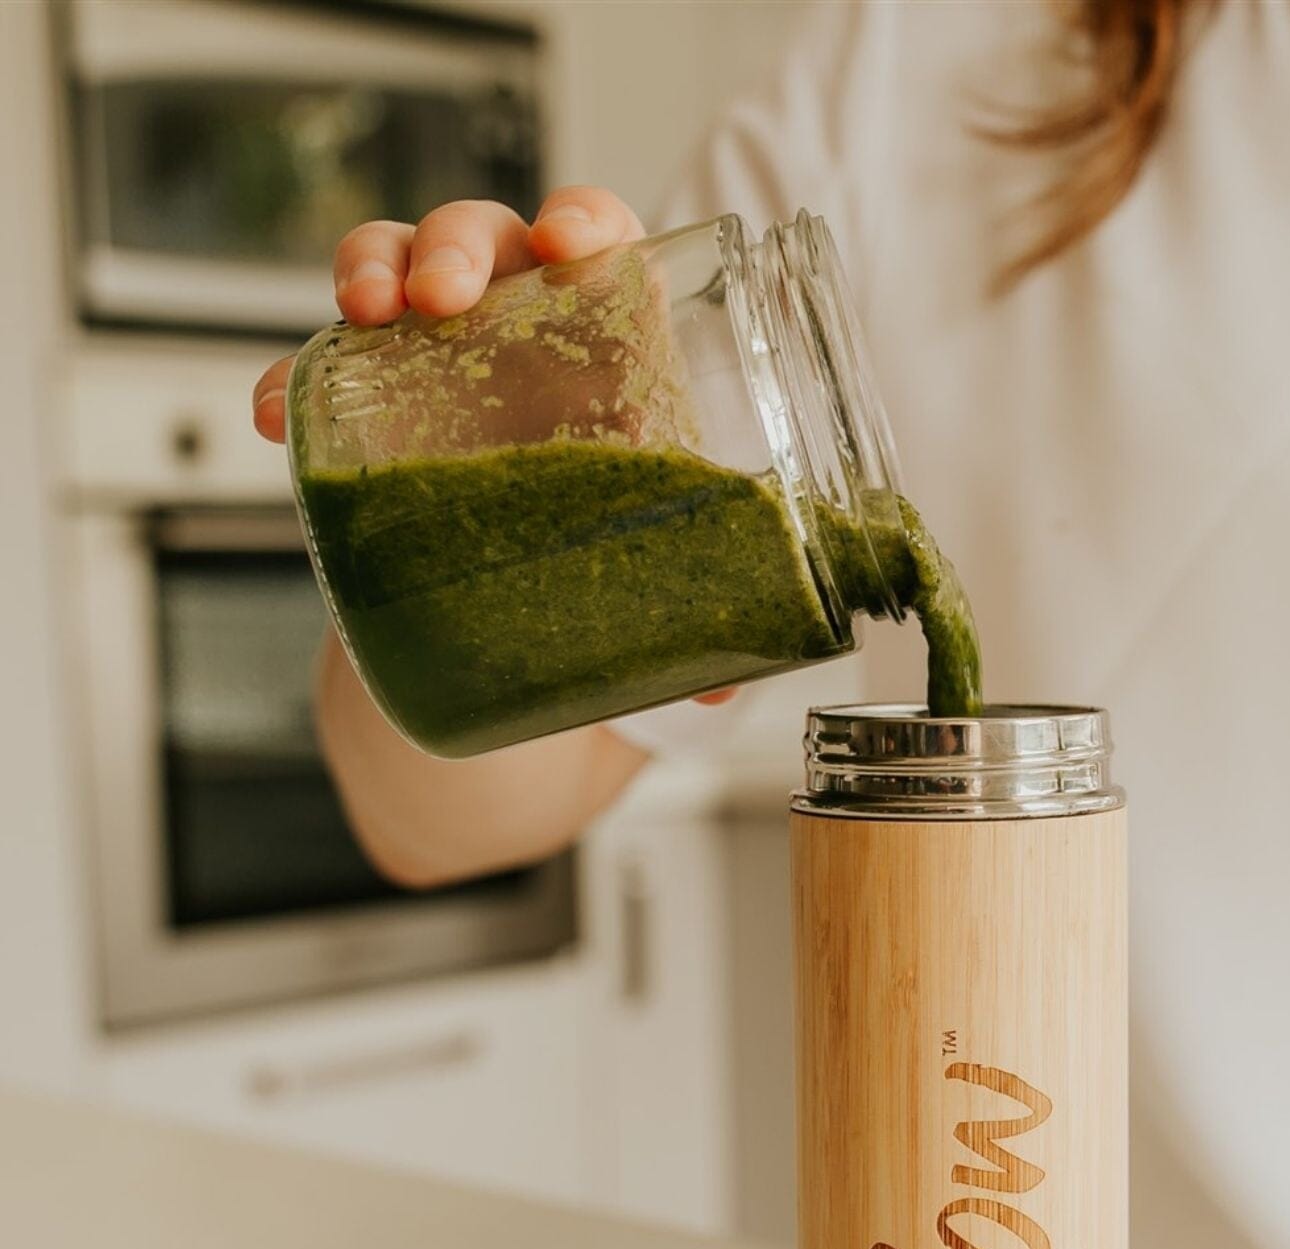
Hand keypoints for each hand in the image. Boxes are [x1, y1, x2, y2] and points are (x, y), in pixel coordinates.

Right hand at [254, 188, 737, 712]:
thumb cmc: (606, 530)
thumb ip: (688, 603)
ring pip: (395, 264)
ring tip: (364, 311)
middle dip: (458, 245)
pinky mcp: (371, 399)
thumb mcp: (655, 550)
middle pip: (486, 237)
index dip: (584, 220)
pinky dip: (291, 379)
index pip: (601, 238)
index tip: (569, 243)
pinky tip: (275, 413)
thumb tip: (720, 692)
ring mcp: (438, 348)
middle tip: (445, 296)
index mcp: (609, 335)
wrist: (520, 584)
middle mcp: (520, 322)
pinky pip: (322, 370)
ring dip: (372, 267)